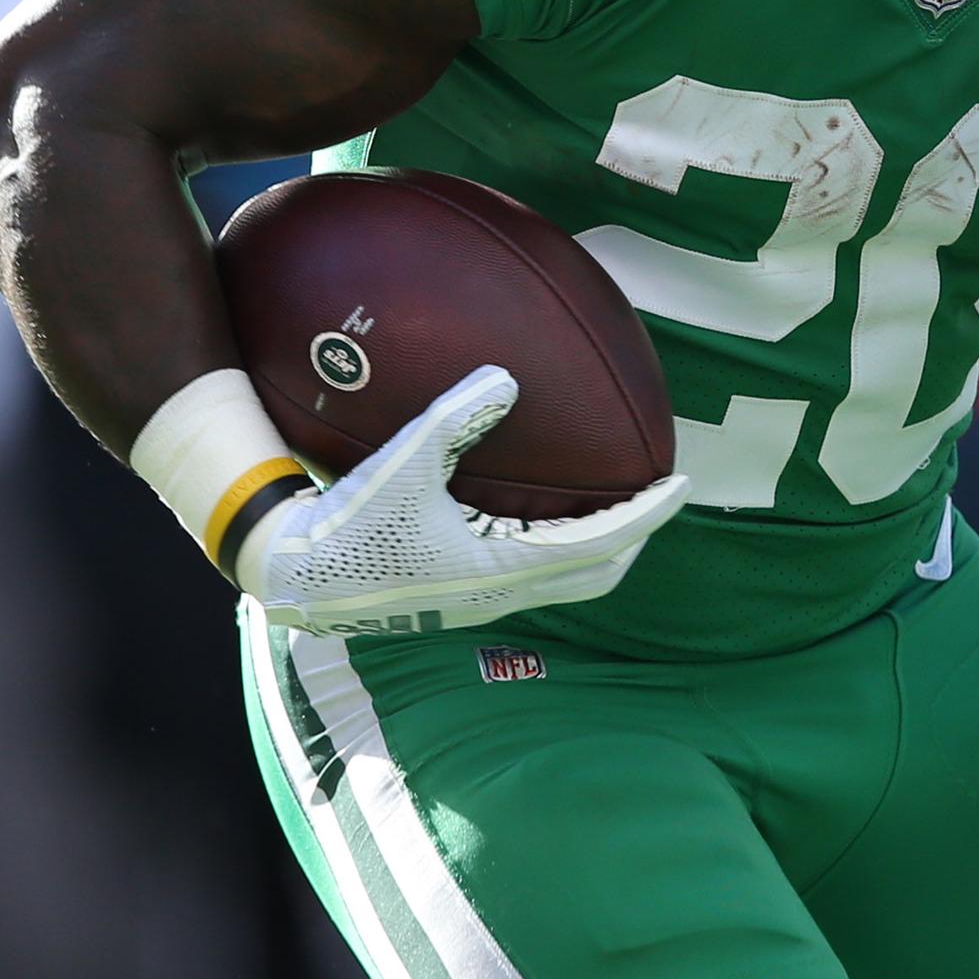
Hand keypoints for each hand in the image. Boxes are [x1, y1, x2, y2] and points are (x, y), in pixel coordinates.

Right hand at [245, 365, 689, 635]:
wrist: (298, 579)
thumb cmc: (349, 525)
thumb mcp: (401, 464)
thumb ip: (454, 419)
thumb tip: (506, 378)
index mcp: (501, 568)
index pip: (600, 543)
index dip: (646, 514)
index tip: (680, 485)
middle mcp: (500, 593)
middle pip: (597, 575)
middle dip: (634, 538)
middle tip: (656, 497)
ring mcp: (480, 600)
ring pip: (565, 581)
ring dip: (597, 547)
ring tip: (612, 505)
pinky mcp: (458, 595)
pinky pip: (531, 575)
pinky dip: (557, 548)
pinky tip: (536, 513)